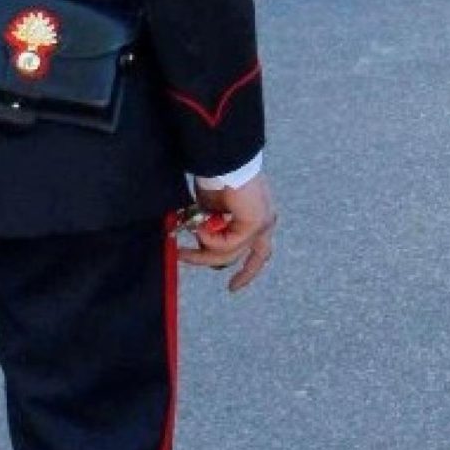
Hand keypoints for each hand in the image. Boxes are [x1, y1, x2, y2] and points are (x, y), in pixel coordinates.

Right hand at [180, 175, 276, 292]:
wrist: (224, 161)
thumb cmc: (217, 178)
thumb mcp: (212, 212)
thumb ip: (213, 230)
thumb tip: (203, 247)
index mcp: (259, 218)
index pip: (260, 252)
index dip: (247, 272)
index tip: (232, 288)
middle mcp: (266, 223)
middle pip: (250, 258)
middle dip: (211, 261)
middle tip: (184, 257)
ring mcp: (263, 224)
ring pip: (232, 253)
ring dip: (203, 250)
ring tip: (183, 242)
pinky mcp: (256, 223)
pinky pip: (229, 244)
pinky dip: (209, 238)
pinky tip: (200, 225)